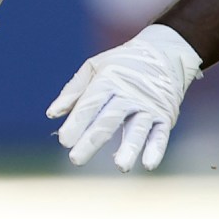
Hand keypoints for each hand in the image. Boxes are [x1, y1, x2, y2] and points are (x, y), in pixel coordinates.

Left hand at [47, 24, 203, 171]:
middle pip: (109, 120)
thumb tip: (52, 114)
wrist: (166, 52)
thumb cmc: (122, 63)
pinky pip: (160, 134)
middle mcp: (129, 94)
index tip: (64, 141)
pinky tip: (148, 164)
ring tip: (121, 166)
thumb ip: (73, 91)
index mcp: (109, 80)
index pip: (90, 103)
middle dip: (92, 139)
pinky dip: (156, 149)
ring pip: (138, 128)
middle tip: (76, 159)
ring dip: (130, 147)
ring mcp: (149, 106)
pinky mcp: (165, 116)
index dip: (77, 122)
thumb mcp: (95, 66)